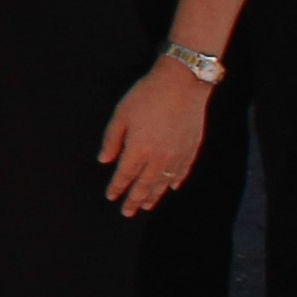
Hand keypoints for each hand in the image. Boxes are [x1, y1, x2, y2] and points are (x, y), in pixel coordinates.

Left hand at [100, 61, 214, 215]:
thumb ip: (112, 140)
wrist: (183, 84)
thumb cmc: (147, 96)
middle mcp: (159, 158)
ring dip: (154, 195)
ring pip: (163, 182)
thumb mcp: (121, 114)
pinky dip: (175, 182)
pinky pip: (182, 172)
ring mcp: (177, 155)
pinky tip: (171, 187)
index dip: (117, 187)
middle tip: (127, 212)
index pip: (125, 175)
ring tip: (146, 206)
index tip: (111, 197)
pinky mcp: (191, 150)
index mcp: (138, 149)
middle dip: (134, 199)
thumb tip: (105, 160)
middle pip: (144, 185)